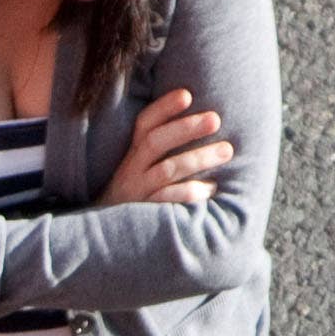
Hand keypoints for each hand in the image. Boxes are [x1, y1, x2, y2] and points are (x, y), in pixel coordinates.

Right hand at [110, 86, 232, 208]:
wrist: (107, 240)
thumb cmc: (137, 198)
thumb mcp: (140, 171)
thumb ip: (163, 150)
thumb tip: (207, 123)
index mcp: (133, 156)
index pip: (144, 125)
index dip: (163, 108)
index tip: (187, 95)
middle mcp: (131, 172)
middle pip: (155, 142)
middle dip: (186, 129)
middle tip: (215, 119)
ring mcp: (137, 194)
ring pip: (166, 170)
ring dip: (197, 158)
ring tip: (226, 150)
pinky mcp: (143, 216)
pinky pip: (167, 201)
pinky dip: (189, 193)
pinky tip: (210, 189)